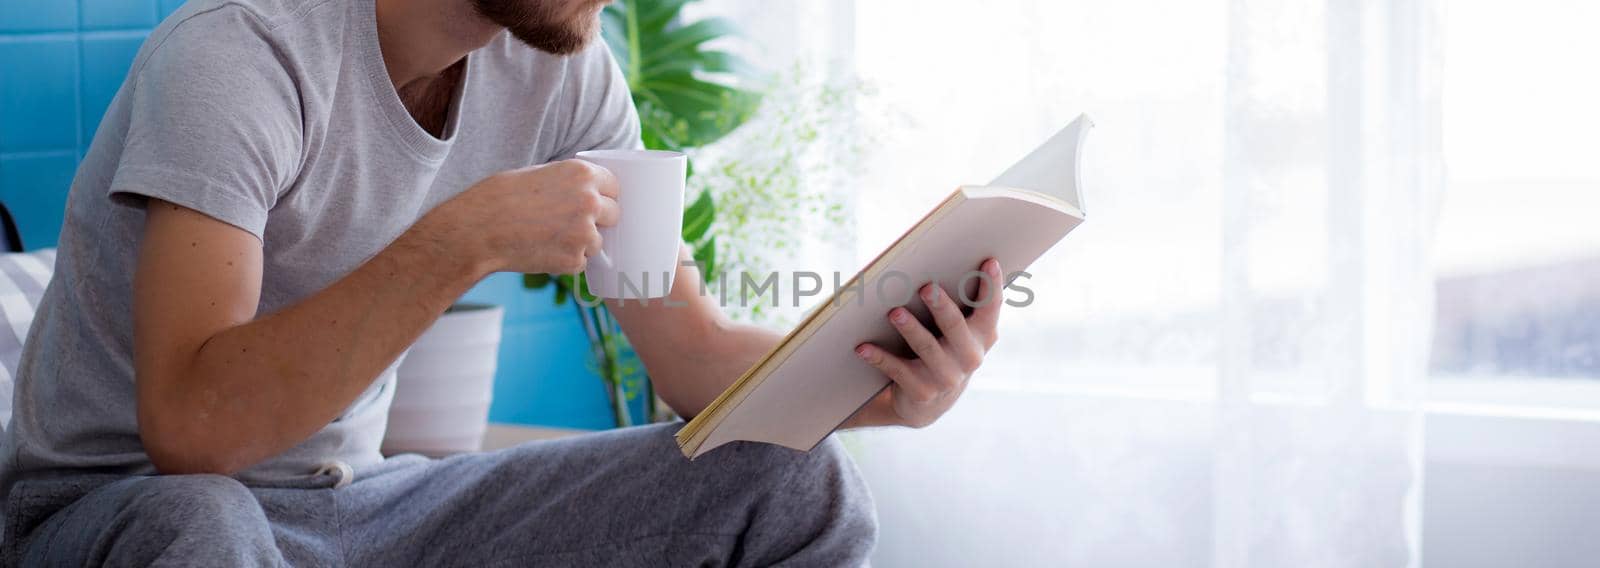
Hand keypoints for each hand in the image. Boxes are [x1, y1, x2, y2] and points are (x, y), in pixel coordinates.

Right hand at [419, 160, 619, 274]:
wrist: (478, 229)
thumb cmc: (499, 197)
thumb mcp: (539, 174)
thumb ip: (569, 182)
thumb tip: (587, 191)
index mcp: (583, 174)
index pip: (615, 186)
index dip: (604, 195)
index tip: (595, 201)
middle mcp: (590, 202)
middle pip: (614, 214)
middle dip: (597, 219)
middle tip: (570, 222)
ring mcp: (584, 233)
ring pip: (597, 242)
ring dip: (581, 243)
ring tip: (548, 237)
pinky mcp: (574, 260)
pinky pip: (580, 262)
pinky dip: (566, 260)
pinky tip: (541, 251)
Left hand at [851, 259, 1004, 427]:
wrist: (930, 403)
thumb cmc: (943, 349)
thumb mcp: (958, 332)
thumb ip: (959, 305)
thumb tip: (937, 261)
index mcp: (983, 336)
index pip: (991, 308)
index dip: (992, 286)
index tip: (988, 262)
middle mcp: (969, 357)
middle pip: (955, 327)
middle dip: (941, 307)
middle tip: (926, 288)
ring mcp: (946, 378)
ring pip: (926, 347)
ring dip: (910, 329)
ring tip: (894, 313)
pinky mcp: (922, 392)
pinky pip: (898, 370)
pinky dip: (879, 357)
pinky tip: (862, 347)